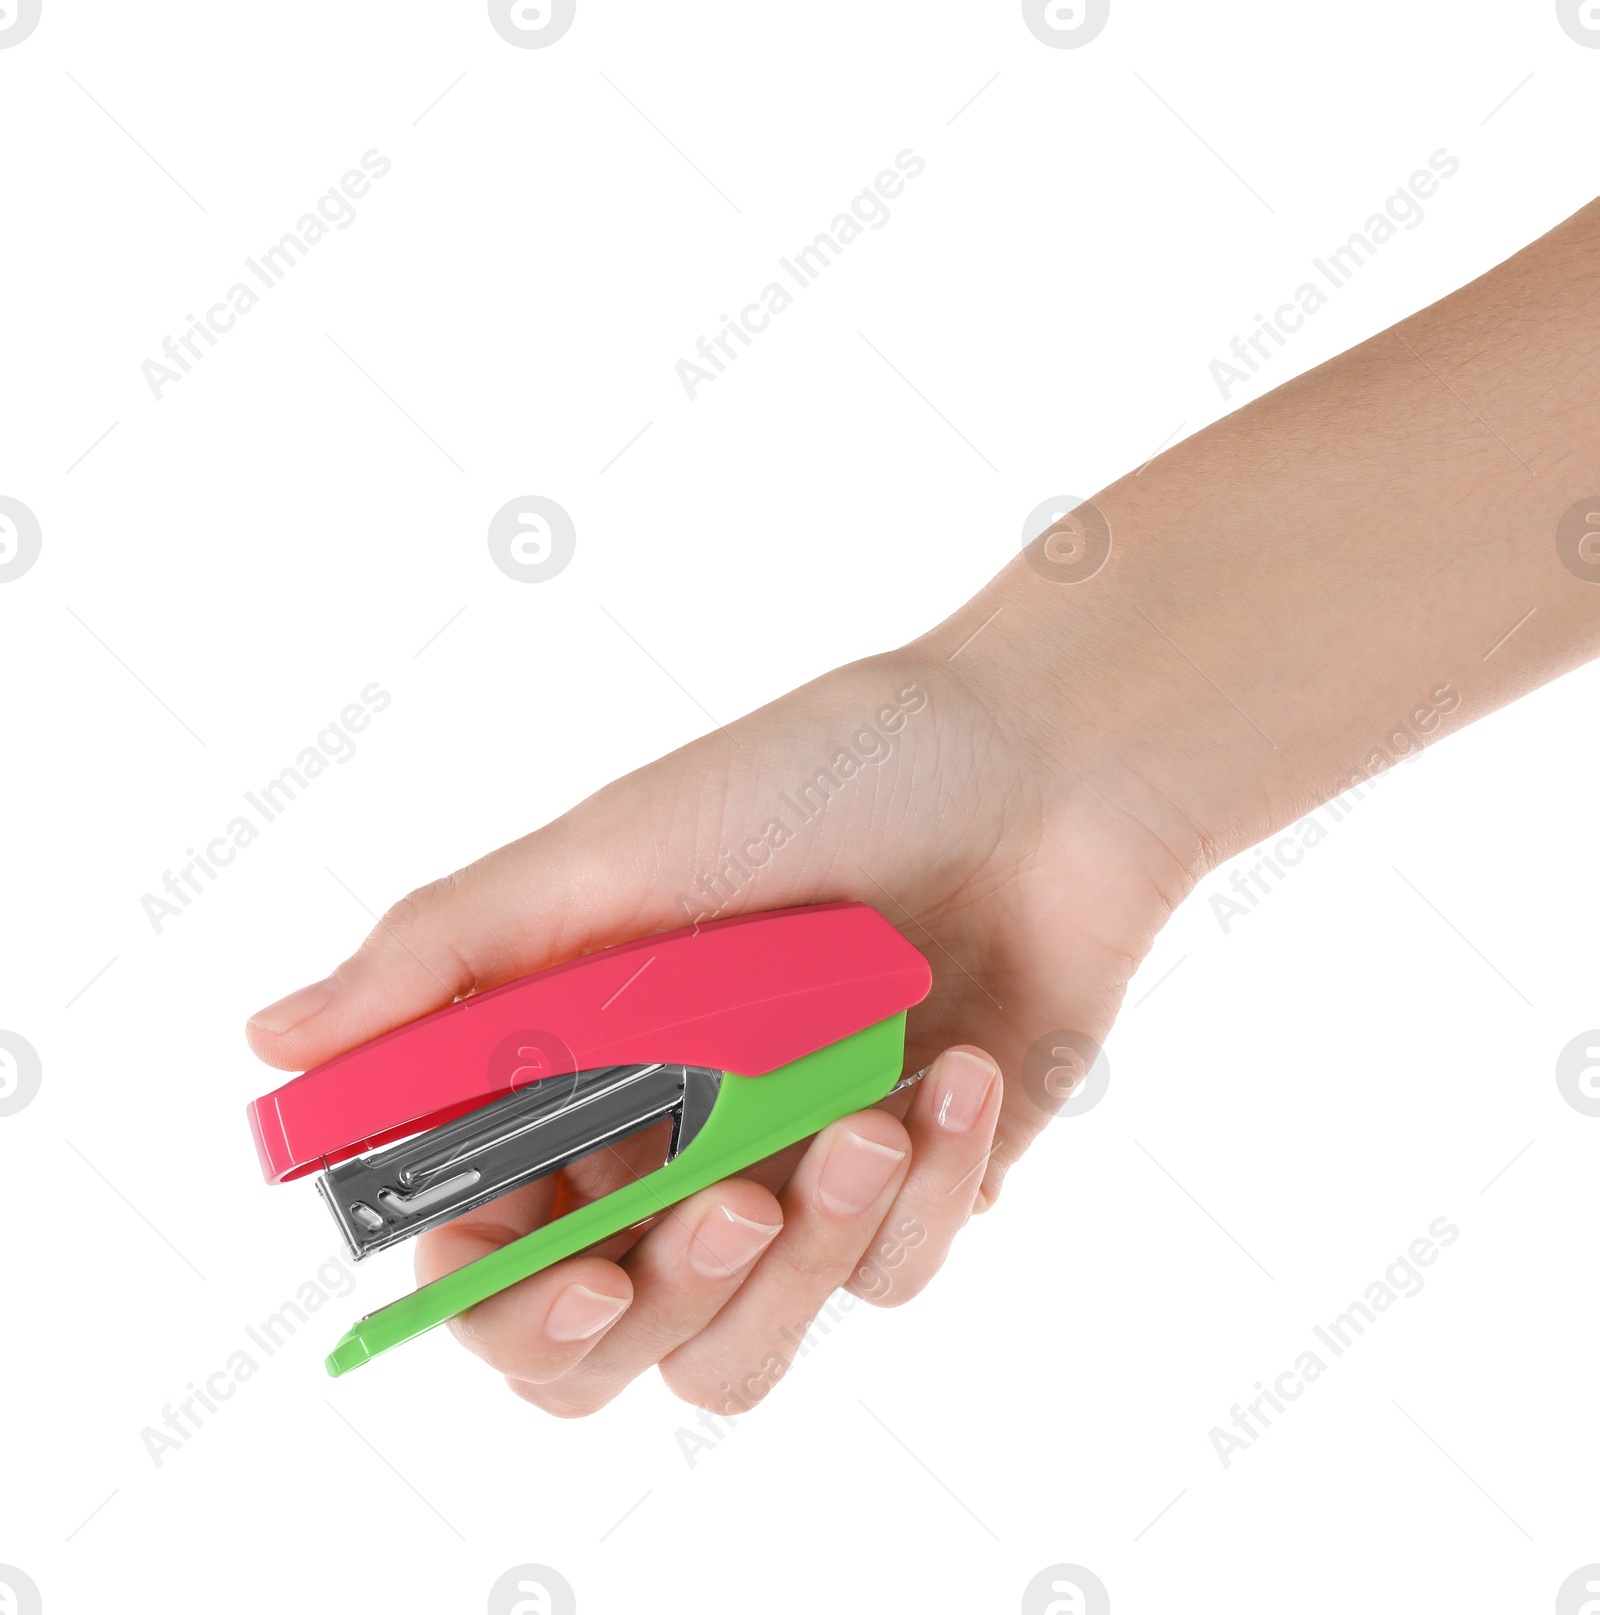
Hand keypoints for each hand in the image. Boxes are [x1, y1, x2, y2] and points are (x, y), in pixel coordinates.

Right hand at [245, 645, 1191, 1413]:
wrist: (1040, 765)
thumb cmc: (818, 782)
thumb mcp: (612, 849)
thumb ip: (446, 957)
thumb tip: (268, 1042)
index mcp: (573, 1071)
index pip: (486, 1248)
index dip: (485, 1295)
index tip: (525, 1269)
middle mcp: (669, 1145)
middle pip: (604, 1344)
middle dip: (643, 1309)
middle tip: (709, 1218)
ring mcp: (790, 1181)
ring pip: (743, 1348)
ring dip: (800, 1259)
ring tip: (864, 1122)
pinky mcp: (914, 1197)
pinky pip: (894, 1274)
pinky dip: (931, 1185)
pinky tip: (963, 1070)